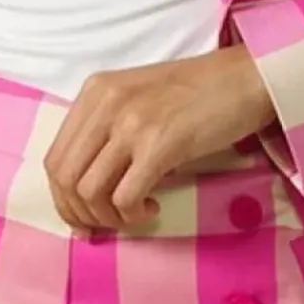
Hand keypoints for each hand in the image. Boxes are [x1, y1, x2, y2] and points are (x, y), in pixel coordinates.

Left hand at [43, 43, 274, 232]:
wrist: (248, 76)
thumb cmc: (199, 91)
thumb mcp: (139, 98)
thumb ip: (110, 130)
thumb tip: (89, 190)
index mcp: (95, 91)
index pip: (55, 157)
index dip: (63, 198)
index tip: (83, 218)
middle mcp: (106, 103)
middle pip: (65, 178)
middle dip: (79, 214)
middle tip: (105, 227)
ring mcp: (131, 122)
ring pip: (90, 191)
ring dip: (108, 217)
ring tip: (134, 215)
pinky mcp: (160, 143)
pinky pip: (125, 197)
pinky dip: (132, 215)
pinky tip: (151, 209)